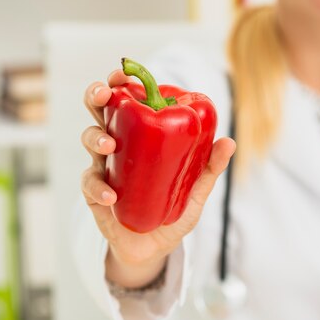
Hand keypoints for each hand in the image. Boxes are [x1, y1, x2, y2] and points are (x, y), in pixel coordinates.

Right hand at [81, 70, 235, 287]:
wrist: (154, 247)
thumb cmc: (173, 210)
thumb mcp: (195, 189)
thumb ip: (209, 168)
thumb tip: (229, 142)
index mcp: (140, 136)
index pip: (128, 101)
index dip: (121, 83)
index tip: (124, 72)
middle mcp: (118, 145)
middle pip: (99, 111)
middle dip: (98, 96)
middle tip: (105, 93)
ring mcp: (104, 167)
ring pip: (89, 140)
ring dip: (96, 138)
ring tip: (110, 146)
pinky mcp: (95, 193)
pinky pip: (90, 184)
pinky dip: (99, 188)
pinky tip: (112, 196)